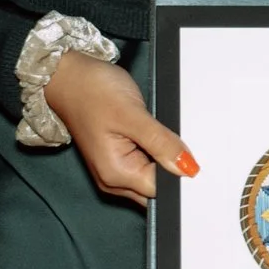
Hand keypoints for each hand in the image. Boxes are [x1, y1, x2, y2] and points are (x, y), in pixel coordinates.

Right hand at [46, 53, 197, 207]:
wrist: (68, 76)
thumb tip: (188, 168)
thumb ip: (161, 143)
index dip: (183, 178)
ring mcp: (115, 171)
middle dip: (176, 172)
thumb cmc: (93, 91)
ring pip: (154, 178)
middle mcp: (114, 180)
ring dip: (167, 161)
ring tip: (172, 137)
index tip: (200, 162)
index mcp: (116, 175)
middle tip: (191, 146)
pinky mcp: (119, 158)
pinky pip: (146, 165)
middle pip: (158, 190)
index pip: (161, 192)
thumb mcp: (132, 115)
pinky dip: (159, 154)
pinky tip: (163, 138)